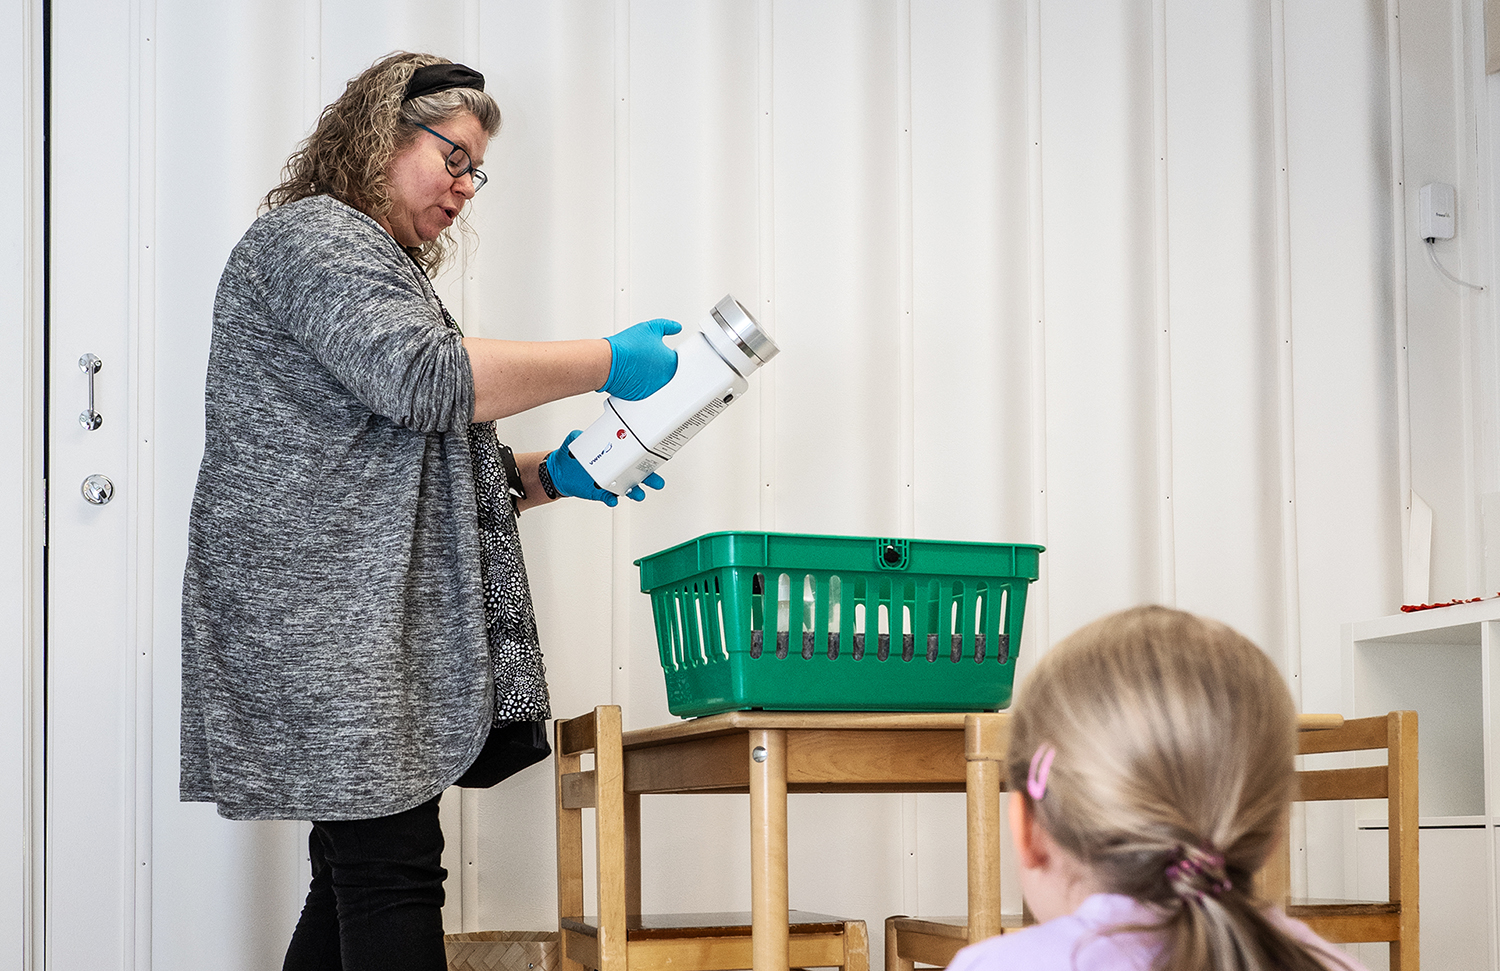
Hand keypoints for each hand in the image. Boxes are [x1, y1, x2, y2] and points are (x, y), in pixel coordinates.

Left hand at [546, 430, 665, 506]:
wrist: (559, 472)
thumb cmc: (572, 456)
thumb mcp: (574, 441)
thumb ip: (578, 436)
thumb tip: (580, 434)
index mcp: (614, 455)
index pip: (633, 455)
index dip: (645, 456)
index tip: (654, 456)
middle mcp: (615, 469)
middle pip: (638, 474)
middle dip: (650, 478)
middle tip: (657, 481)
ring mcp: (610, 482)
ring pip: (628, 489)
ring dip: (635, 492)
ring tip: (639, 493)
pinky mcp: (600, 493)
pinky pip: (609, 498)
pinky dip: (612, 500)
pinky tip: (613, 500)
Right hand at [600, 318, 680, 399]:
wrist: (609, 362)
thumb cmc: (627, 347)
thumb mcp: (651, 328)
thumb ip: (667, 326)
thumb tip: (676, 327)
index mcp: (671, 363)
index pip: (678, 359)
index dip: (669, 353)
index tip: (661, 350)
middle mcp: (665, 378)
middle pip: (668, 371)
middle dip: (660, 364)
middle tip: (648, 356)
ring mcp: (654, 389)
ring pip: (657, 381)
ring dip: (651, 374)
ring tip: (639, 364)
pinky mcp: (642, 395)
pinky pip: (645, 388)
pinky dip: (641, 382)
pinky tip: (633, 373)